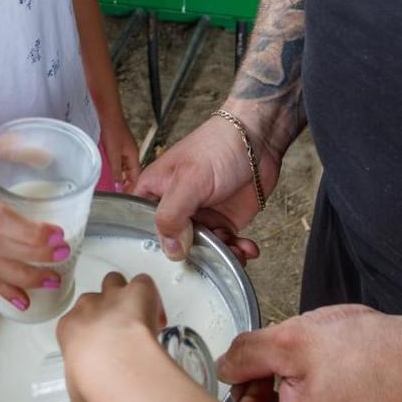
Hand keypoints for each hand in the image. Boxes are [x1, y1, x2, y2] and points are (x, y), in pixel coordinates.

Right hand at [57, 272, 167, 401]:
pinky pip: (143, 282)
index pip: (73, 326)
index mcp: (68, 335)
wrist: (118, 371)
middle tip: (125, 339)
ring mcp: (113, 298)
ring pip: (114, 282)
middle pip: (94, 300)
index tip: (107, 359)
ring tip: (142, 320)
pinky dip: (151, 294)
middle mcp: (87, 310)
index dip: (91, 340)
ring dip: (126, 296)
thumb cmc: (98, 396)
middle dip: (108, 314)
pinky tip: (159, 316)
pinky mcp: (139, 292)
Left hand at [99, 113, 140, 191]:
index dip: (132, 188)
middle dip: (128, 184)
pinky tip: (112, 172)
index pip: (136, 177)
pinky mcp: (120, 147)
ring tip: (116, 187)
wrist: (109, 116)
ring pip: (126, 168)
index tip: (126, 197)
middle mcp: (132, 154)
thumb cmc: (113, 130)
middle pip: (132, 173)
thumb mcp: (113, 155)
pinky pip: (121, 162)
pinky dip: (118, 169)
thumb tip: (117, 185)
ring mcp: (126, 150)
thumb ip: (116, 171)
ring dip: (122, 177)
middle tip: (121, 194)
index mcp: (134, 157)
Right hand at [132, 106, 270, 261]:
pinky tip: (246, 248)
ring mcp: (200, 215)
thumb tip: (170, 250)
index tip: (173, 262)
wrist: (258, 139)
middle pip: (174, 245)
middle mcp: (176, 207)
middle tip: (209, 262)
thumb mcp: (189, 180)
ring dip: (220, 256)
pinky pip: (226, 245)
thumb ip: (172, 215)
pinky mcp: (224, 220)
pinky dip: (237, 251)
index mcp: (155, 192)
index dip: (157, 248)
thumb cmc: (217, 146)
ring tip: (234, 253)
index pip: (144, 227)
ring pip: (203, 249)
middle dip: (194, 257)